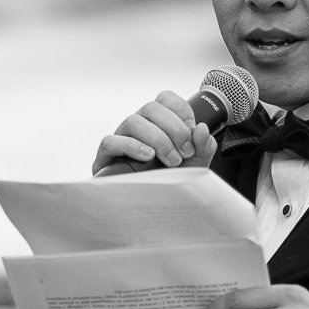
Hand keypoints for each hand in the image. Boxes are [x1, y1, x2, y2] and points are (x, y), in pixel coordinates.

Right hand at [92, 91, 217, 175]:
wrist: (153, 208)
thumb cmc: (171, 183)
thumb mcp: (195, 166)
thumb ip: (203, 147)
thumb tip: (201, 129)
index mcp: (158, 123)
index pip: (165, 99)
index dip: (180, 109)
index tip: (193, 129)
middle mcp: (139, 127)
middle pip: (151, 108)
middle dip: (174, 129)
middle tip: (186, 153)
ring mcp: (121, 139)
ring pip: (133, 122)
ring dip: (157, 139)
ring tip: (172, 161)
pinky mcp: (106, 157)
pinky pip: (110, 142)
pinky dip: (131, 146)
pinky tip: (148, 156)